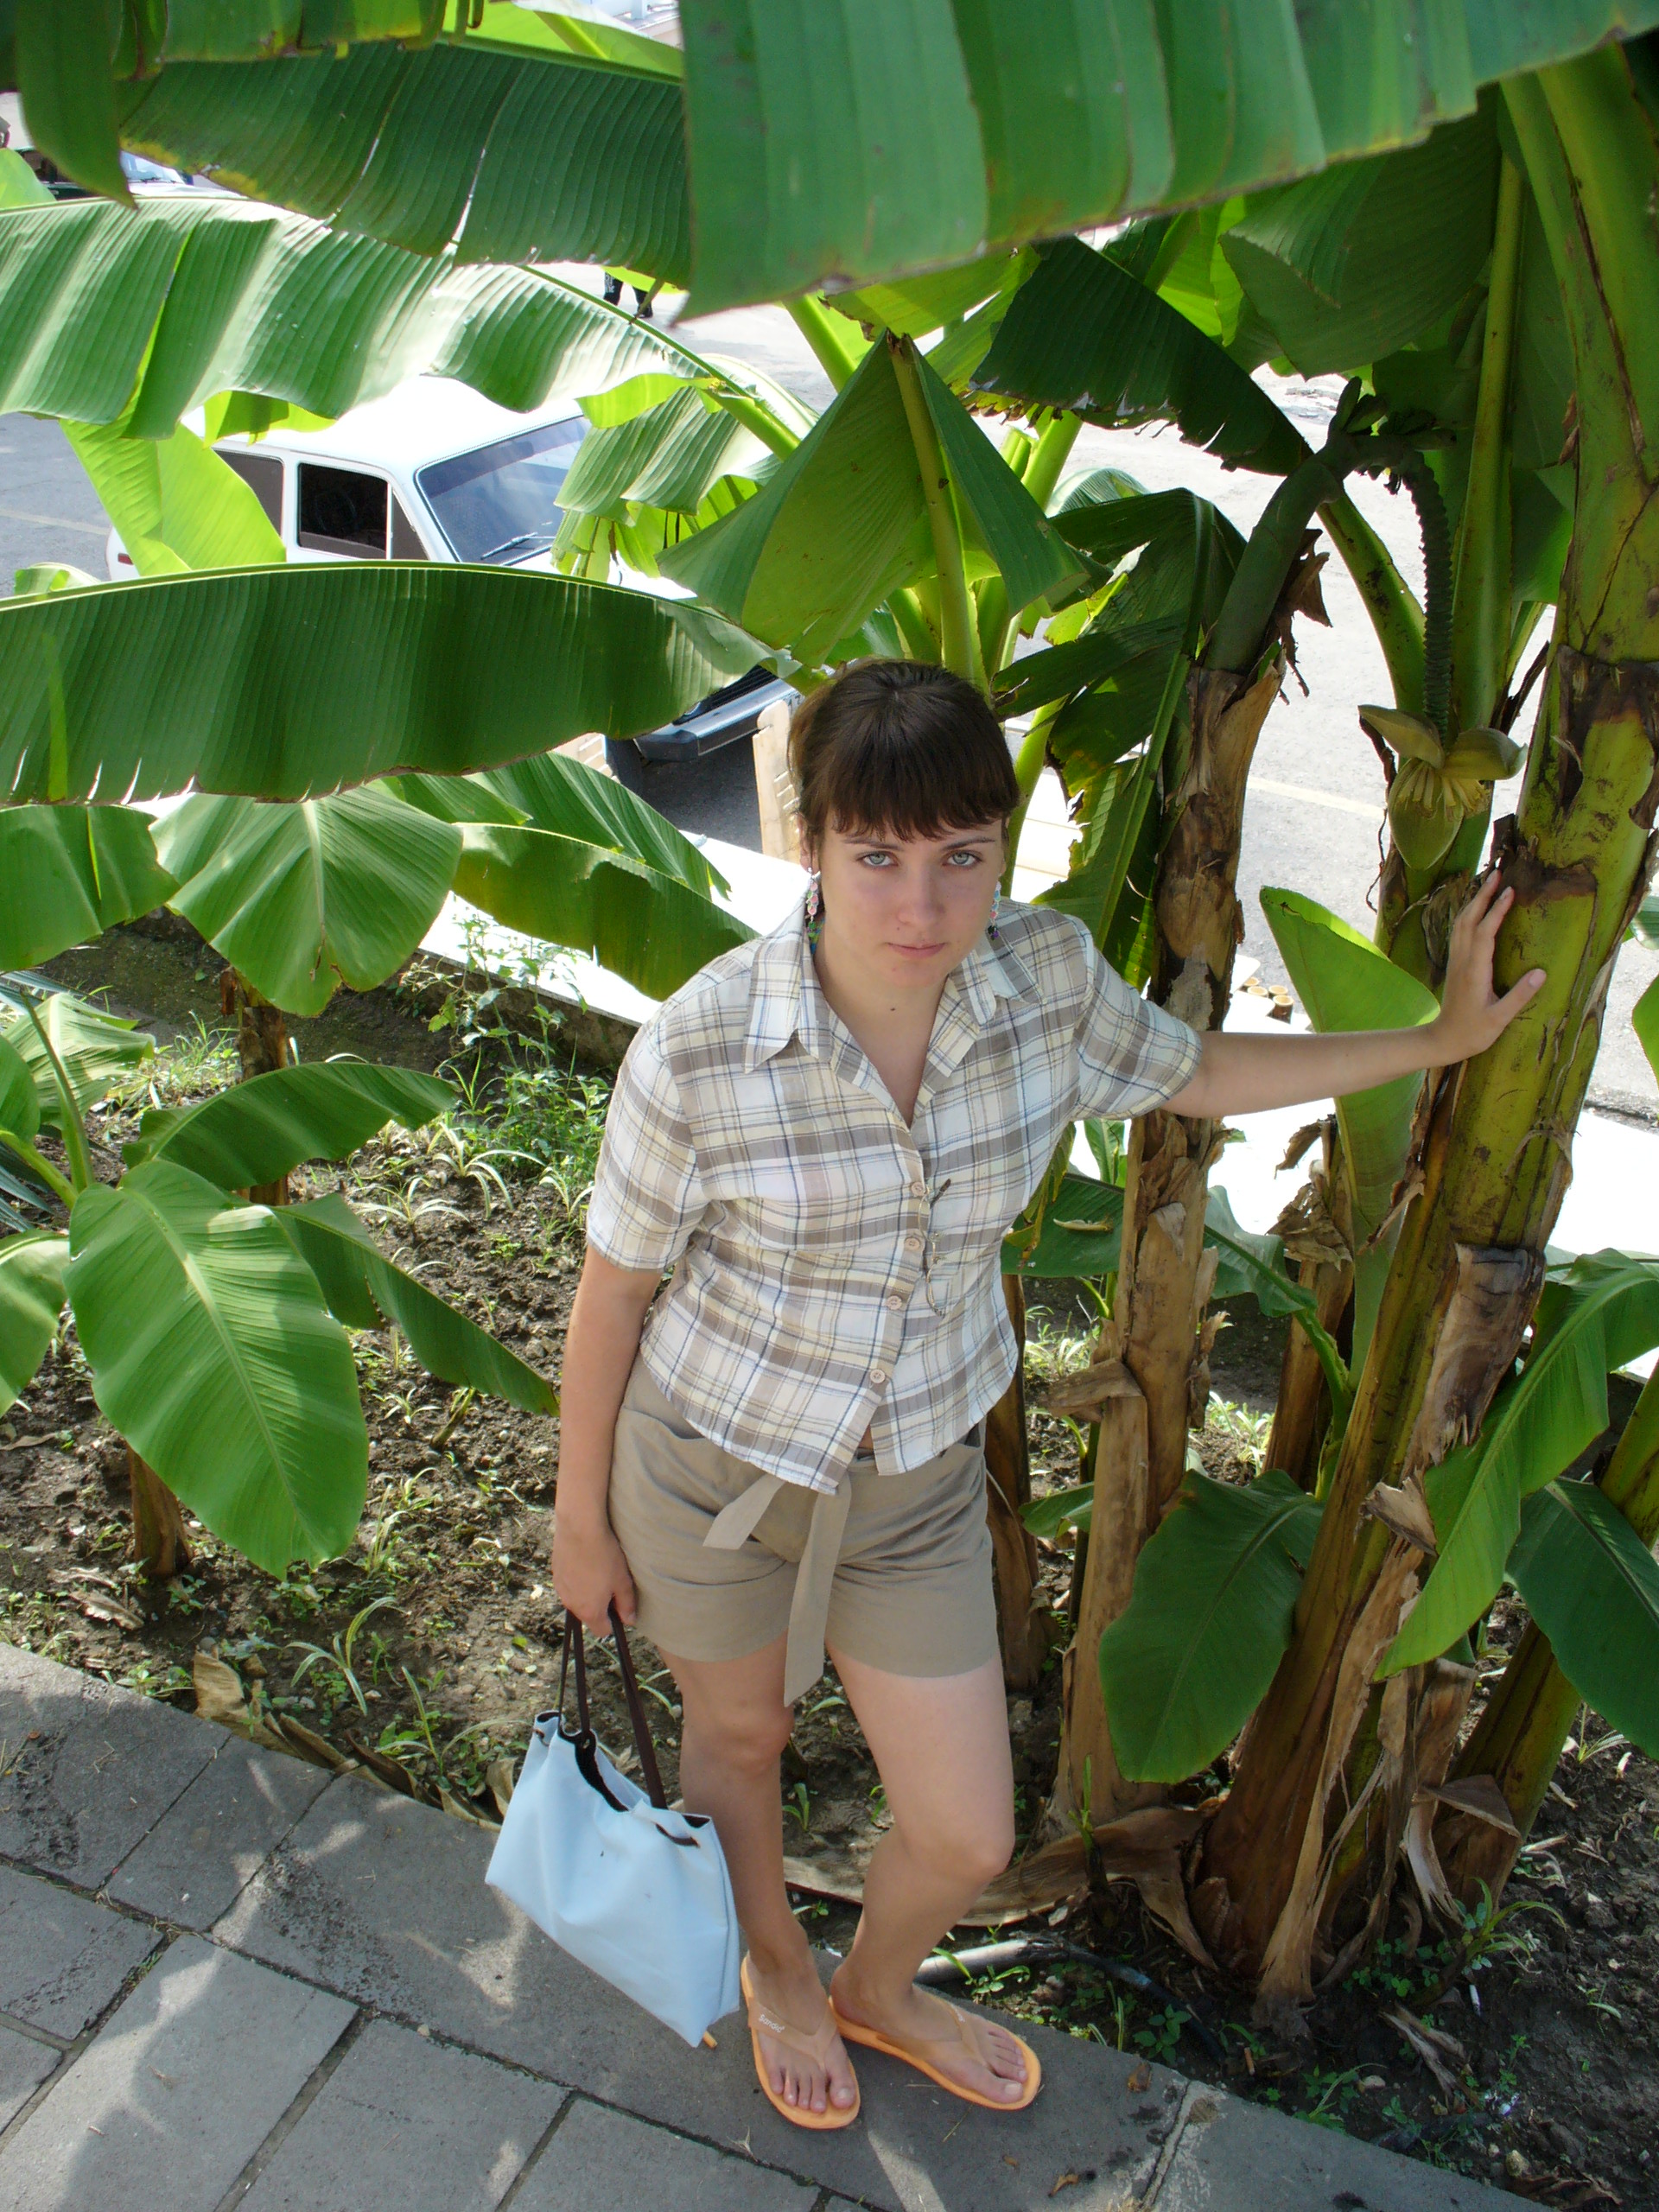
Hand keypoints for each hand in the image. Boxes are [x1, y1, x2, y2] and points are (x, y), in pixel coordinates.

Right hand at [551, 1513, 636, 1634]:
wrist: (579, 1528)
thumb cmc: (604, 1555)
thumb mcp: (623, 1580)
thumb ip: (627, 1604)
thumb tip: (629, 1620)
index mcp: (590, 1611)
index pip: (602, 1631)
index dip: (613, 1622)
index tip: (619, 1605)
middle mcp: (571, 1605)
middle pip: (588, 1615)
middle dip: (599, 1606)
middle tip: (610, 1584)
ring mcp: (561, 1590)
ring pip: (577, 1599)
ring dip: (586, 1592)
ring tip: (598, 1570)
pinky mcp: (555, 1574)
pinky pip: (568, 1584)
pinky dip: (577, 1579)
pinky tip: (585, 1562)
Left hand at [1431, 875, 1545, 1062]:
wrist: (1443, 1040)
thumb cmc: (1473, 1032)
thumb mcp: (1499, 1018)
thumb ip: (1519, 996)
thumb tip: (1541, 972)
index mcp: (1474, 971)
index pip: (1485, 933)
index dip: (1496, 911)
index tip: (1509, 891)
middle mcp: (1462, 961)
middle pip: (1468, 920)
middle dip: (1482, 895)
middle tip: (1496, 873)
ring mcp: (1456, 961)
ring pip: (1460, 924)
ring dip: (1474, 901)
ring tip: (1488, 883)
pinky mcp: (1455, 964)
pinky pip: (1459, 932)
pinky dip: (1468, 915)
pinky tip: (1476, 909)